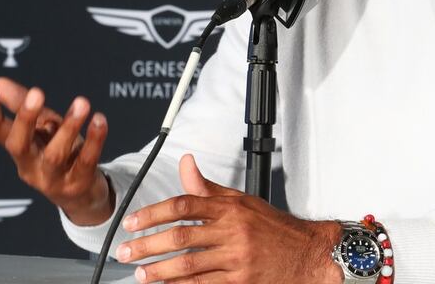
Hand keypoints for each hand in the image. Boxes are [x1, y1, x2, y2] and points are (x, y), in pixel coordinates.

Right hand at [0, 77, 112, 225]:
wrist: (83, 196)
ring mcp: (53, 179)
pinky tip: (100, 120)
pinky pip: (86, 161)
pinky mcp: (79, 183)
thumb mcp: (42, 129)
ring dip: (68, 127)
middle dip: (25, 119)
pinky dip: (95, 140)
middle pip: (17, 145)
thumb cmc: (60, 155)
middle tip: (36, 93)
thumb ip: (22, 105)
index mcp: (18, 149)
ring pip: (54, 154)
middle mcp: (30, 166)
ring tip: (82, 103)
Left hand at [116, 154, 342, 283]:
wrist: (308, 253)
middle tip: (126, 250)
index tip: (132, 222)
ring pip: (188, 264)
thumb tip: (186, 163)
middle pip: (180, 236)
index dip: (153, 213)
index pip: (184, 204)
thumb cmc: (274, 227)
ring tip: (139, 273)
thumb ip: (208, 187)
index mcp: (230, 207)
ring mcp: (237, 257)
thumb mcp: (242, 201)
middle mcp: (233, 230)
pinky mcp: (241, 281)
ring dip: (159, 270)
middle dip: (147, 244)